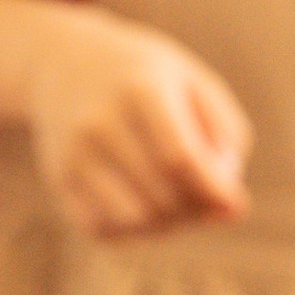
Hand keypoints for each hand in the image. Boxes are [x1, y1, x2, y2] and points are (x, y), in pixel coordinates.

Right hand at [0, 0, 251, 238]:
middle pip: (161, 194)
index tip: (235, 202)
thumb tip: (233, 209)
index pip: (180, 159)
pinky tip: (144, 206)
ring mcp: (74, 154)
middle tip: (206, 200)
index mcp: (140, 90)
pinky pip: (102, 229)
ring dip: (167, 225)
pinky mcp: (59, 179)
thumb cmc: (147, 78)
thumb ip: (227, 137)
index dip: (213, 190)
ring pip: (134, 220)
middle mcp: (100, 123)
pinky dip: (132, 231)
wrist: (63, 62)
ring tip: (177, 203)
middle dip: (195, 209)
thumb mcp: (195, 84)